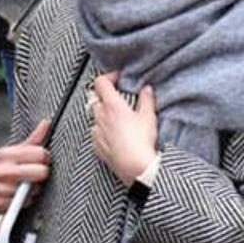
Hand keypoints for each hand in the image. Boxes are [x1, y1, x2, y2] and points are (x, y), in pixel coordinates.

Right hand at [0, 119, 51, 214]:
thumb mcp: (13, 149)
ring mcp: (1, 189)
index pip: (41, 154)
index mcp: (8, 154)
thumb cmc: (0, 163)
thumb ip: (34, 139)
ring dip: (34, 188)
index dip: (45, 157)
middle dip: (42, 172)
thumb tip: (47, 122)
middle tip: (36, 172)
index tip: (42, 159)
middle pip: (41, 173)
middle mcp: (3, 171)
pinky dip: (25, 200)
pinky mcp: (1, 205)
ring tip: (24, 183)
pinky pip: (26, 203)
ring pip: (35, 190)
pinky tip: (18, 194)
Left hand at [90, 72, 157, 186]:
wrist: (135, 166)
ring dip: (103, 113)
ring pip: (94, 115)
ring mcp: (96, 131)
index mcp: (112, 105)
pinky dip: (103, 129)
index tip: (119, 78)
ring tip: (118, 117)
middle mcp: (100, 116)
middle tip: (118, 97)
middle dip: (104, 94)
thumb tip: (146, 89)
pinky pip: (96, 132)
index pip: (101, 82)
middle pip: (94, 97)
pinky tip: (115, 134)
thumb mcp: (149, 116)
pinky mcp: (96, 145)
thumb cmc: (141, 141)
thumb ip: (146, 99)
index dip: (109, 77)